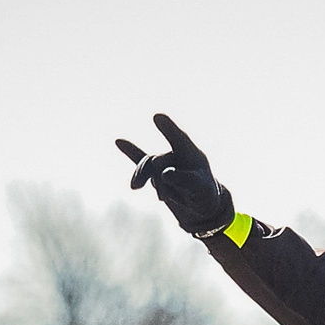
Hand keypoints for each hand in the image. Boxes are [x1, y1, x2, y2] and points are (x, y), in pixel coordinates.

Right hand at [114, 113, 235, 237]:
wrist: (201, 208)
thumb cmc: (206, 196)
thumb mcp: (201, 190)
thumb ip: (185, 181)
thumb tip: (165, 174)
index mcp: (191, 154)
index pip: (179, 139)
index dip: (168, 129)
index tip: (157, 117)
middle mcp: (177, 155)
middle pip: (157, 161)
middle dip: (159, 181)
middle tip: (164, 199)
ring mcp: (165, 163)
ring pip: (148, 168)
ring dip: (153, 185)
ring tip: (163, 199)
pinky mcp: (155, 172)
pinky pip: (140, 159)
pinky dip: (130, 151)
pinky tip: (118, 141)